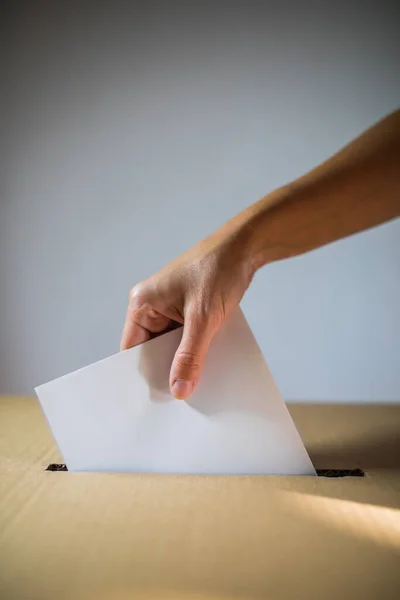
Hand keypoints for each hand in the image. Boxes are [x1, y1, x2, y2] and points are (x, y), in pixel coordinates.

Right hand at [120, 230, 253, 398]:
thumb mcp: (203, 319)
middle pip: (152, 349)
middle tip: (180, 395)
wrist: (245, 248)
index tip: (157, 398)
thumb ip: (190, 356)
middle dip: (167, 368)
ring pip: (172, 344)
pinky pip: (186, 336)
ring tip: (197, 380)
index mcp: (142, 303)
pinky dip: (196, 348)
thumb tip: (179, 388)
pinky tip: (208, 361)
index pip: (132, 349)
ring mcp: (169, 306)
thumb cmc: (218, 270)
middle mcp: (151, 305)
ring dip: (184, 358)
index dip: (144, 373)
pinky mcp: (186, 308)